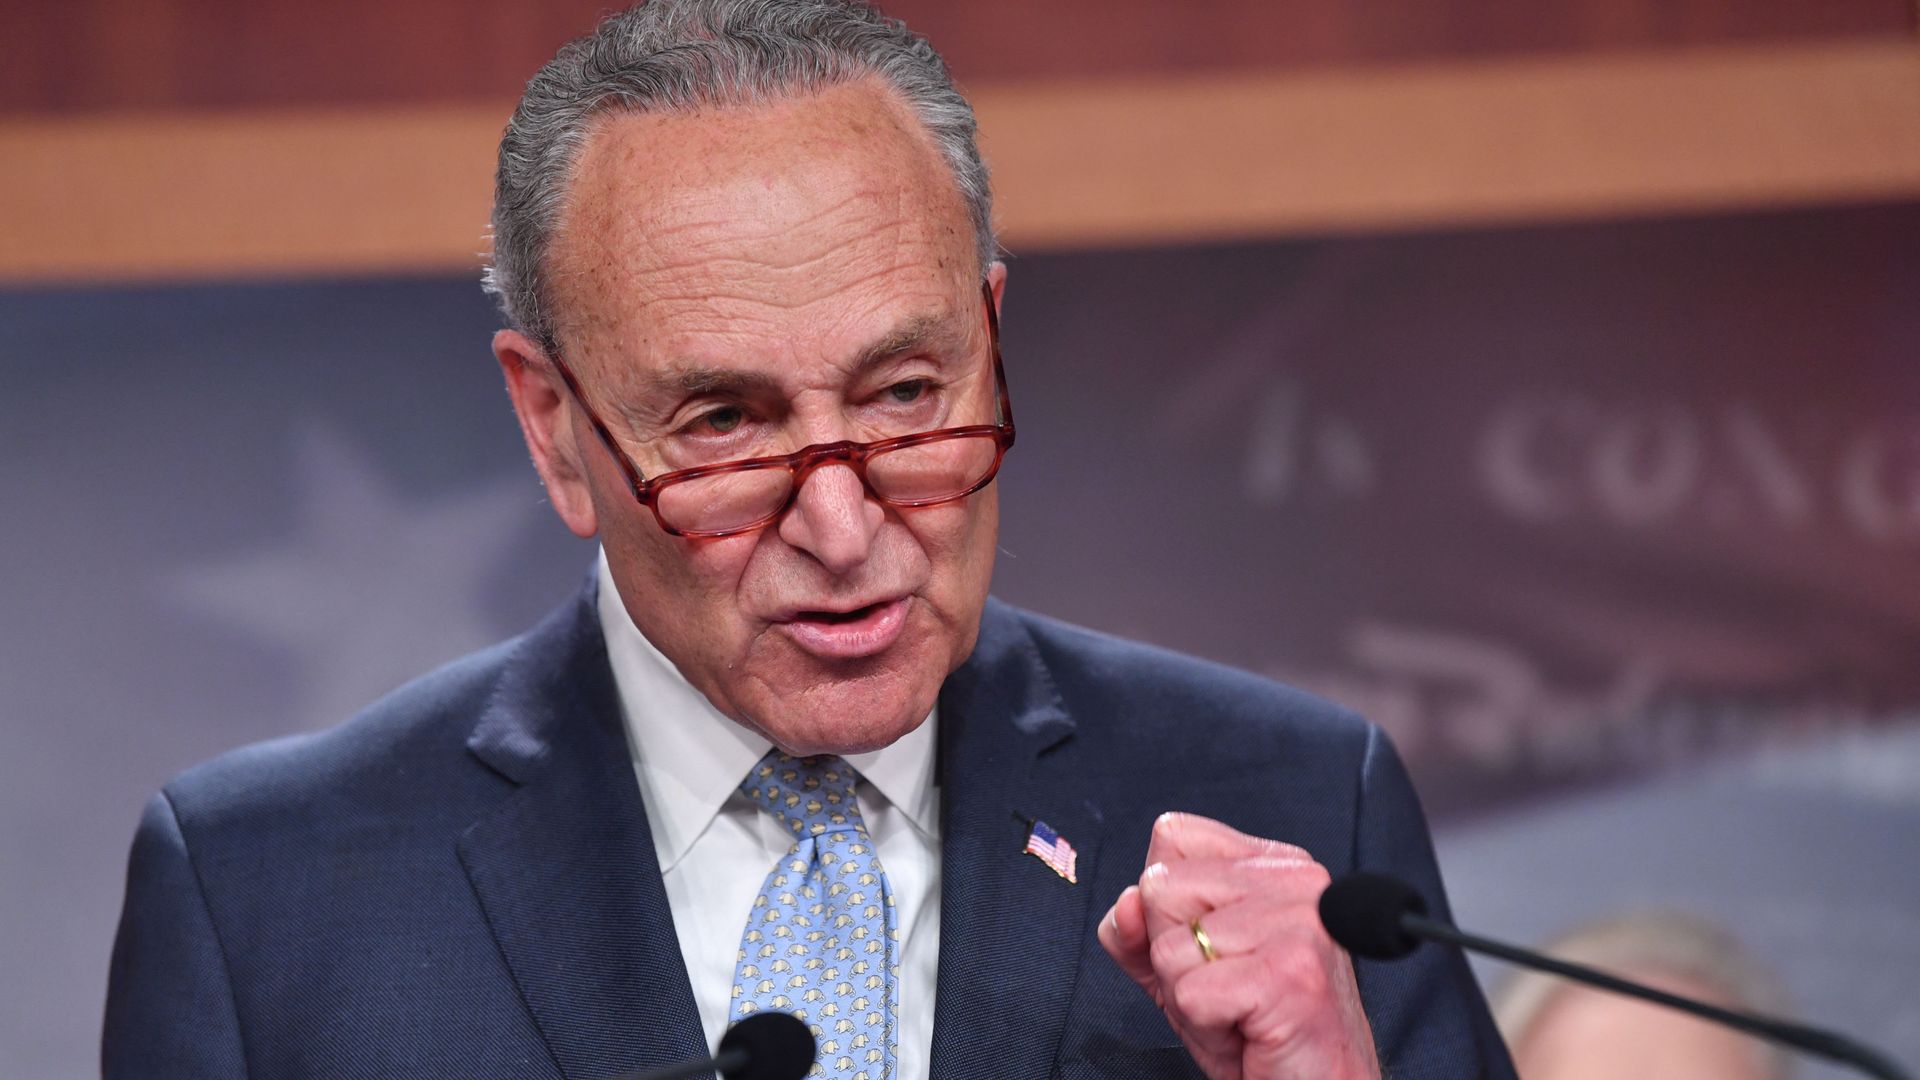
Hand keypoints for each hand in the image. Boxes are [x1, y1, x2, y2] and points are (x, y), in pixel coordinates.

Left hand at [1096, 812, 1380, 1079]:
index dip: (1165, 904)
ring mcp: (1298, 922)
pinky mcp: (1290, 972)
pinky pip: (1190, 994)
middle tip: (1226, 991)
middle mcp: (1296, 880)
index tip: (1210, 949)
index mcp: (1275, 863)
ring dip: (1189, 998)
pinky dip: (1205, 1027)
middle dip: (1174, 955)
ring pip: (1170, 947)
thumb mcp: (1182, 968)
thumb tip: (1125, 903)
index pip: (1173, 835)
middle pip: (1161, 887)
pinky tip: (1248, 1031)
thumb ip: (1138, 930)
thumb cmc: (1256, 1031)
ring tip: (1239, 1012)